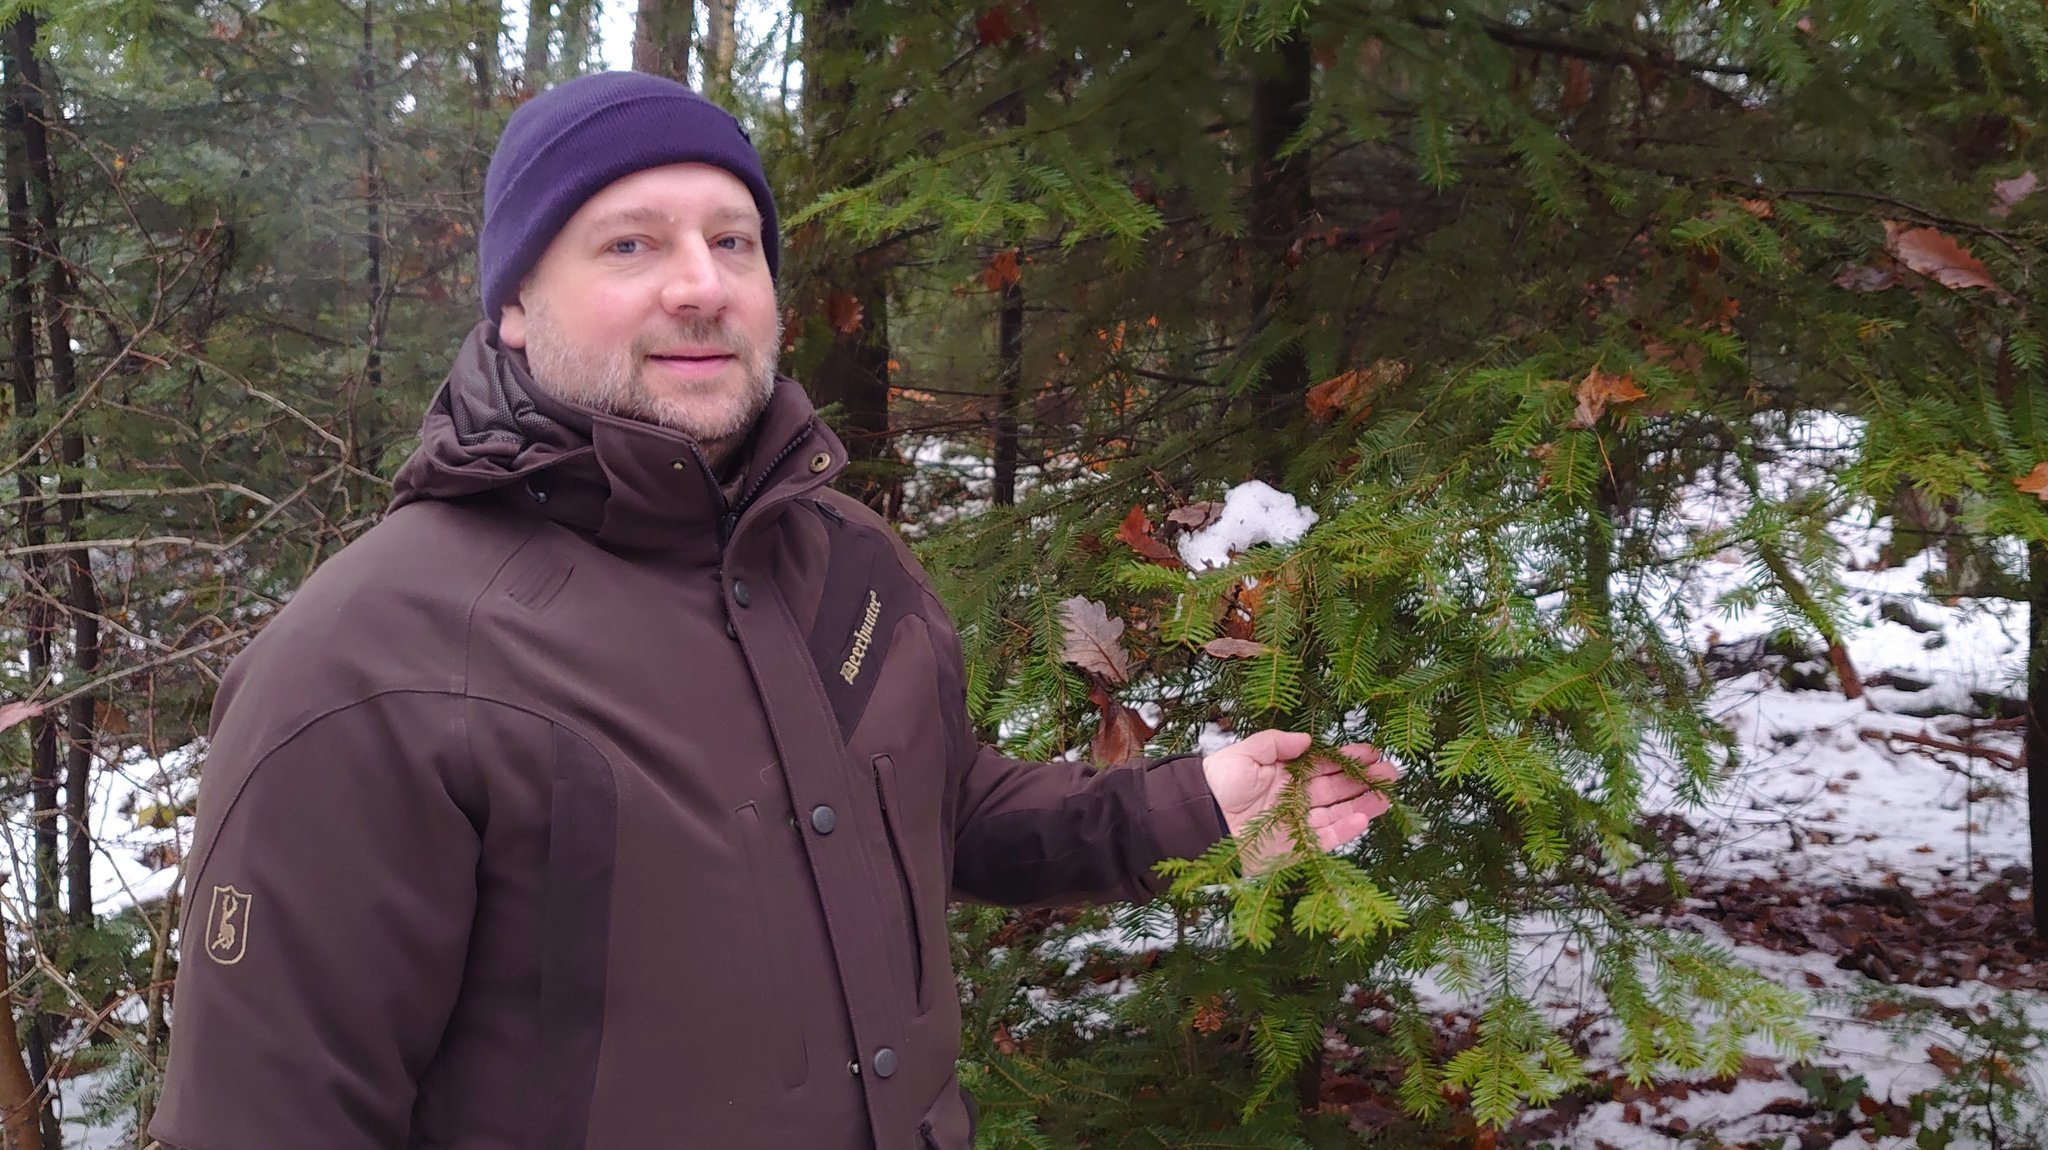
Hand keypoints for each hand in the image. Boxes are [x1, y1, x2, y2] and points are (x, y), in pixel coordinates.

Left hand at [1201, 730, 1395, 873]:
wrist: (1200, 818)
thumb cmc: (1219, 782)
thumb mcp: (1247, 753)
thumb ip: (1277, 744)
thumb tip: (1309, 740)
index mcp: (1286, 774)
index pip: (1324, 765)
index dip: (1347, 758)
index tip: (1372, 752)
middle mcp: (1296, 798)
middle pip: (1337, 788)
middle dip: (1364, 780)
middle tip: (1391, 772)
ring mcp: (1298, 822)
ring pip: (1338, 813)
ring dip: (1363, 804)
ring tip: (1387, 795)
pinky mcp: (1296, 847)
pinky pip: (1326, 838)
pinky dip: (1346, 830)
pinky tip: (1364, 817)